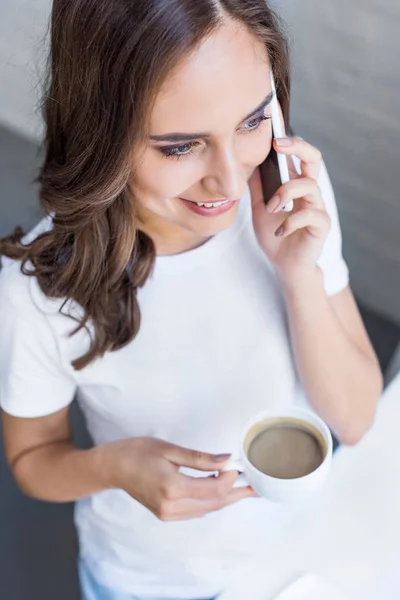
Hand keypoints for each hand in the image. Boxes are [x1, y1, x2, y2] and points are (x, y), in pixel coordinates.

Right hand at [97, 437, 255, 520]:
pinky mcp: (166, 514)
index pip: (214, 488)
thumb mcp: (169, 449)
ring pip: (207, 509)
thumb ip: (200, 458)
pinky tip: (220, 492)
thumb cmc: (136, 452)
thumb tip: (226, 459)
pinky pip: (196, 512)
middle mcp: (172, 506)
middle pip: (215, 503)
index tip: (239, 464)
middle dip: (236, 494)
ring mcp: (169, 514)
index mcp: (173, 488)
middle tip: (256, 486)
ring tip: (244, 489)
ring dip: (225, 498)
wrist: (111, 468)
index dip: (231, 478)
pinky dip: (211, 502)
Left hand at [249, 137, 330, 286]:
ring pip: (309, 185)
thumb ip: (257, 188)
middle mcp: (309, 192)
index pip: (298, 155)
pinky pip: (309, 215)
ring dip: (285, 193)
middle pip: (314, 159)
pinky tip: (280, 231)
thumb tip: (246, 163)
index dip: (289, 141)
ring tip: (270, 208)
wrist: (284, 266)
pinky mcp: (321, 225)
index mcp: (295, 185)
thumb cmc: (275, 236)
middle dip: (298, 147)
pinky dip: (290, 221)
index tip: (272, 133)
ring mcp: (317, 207)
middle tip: (278, 145)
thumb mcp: (259, 209)